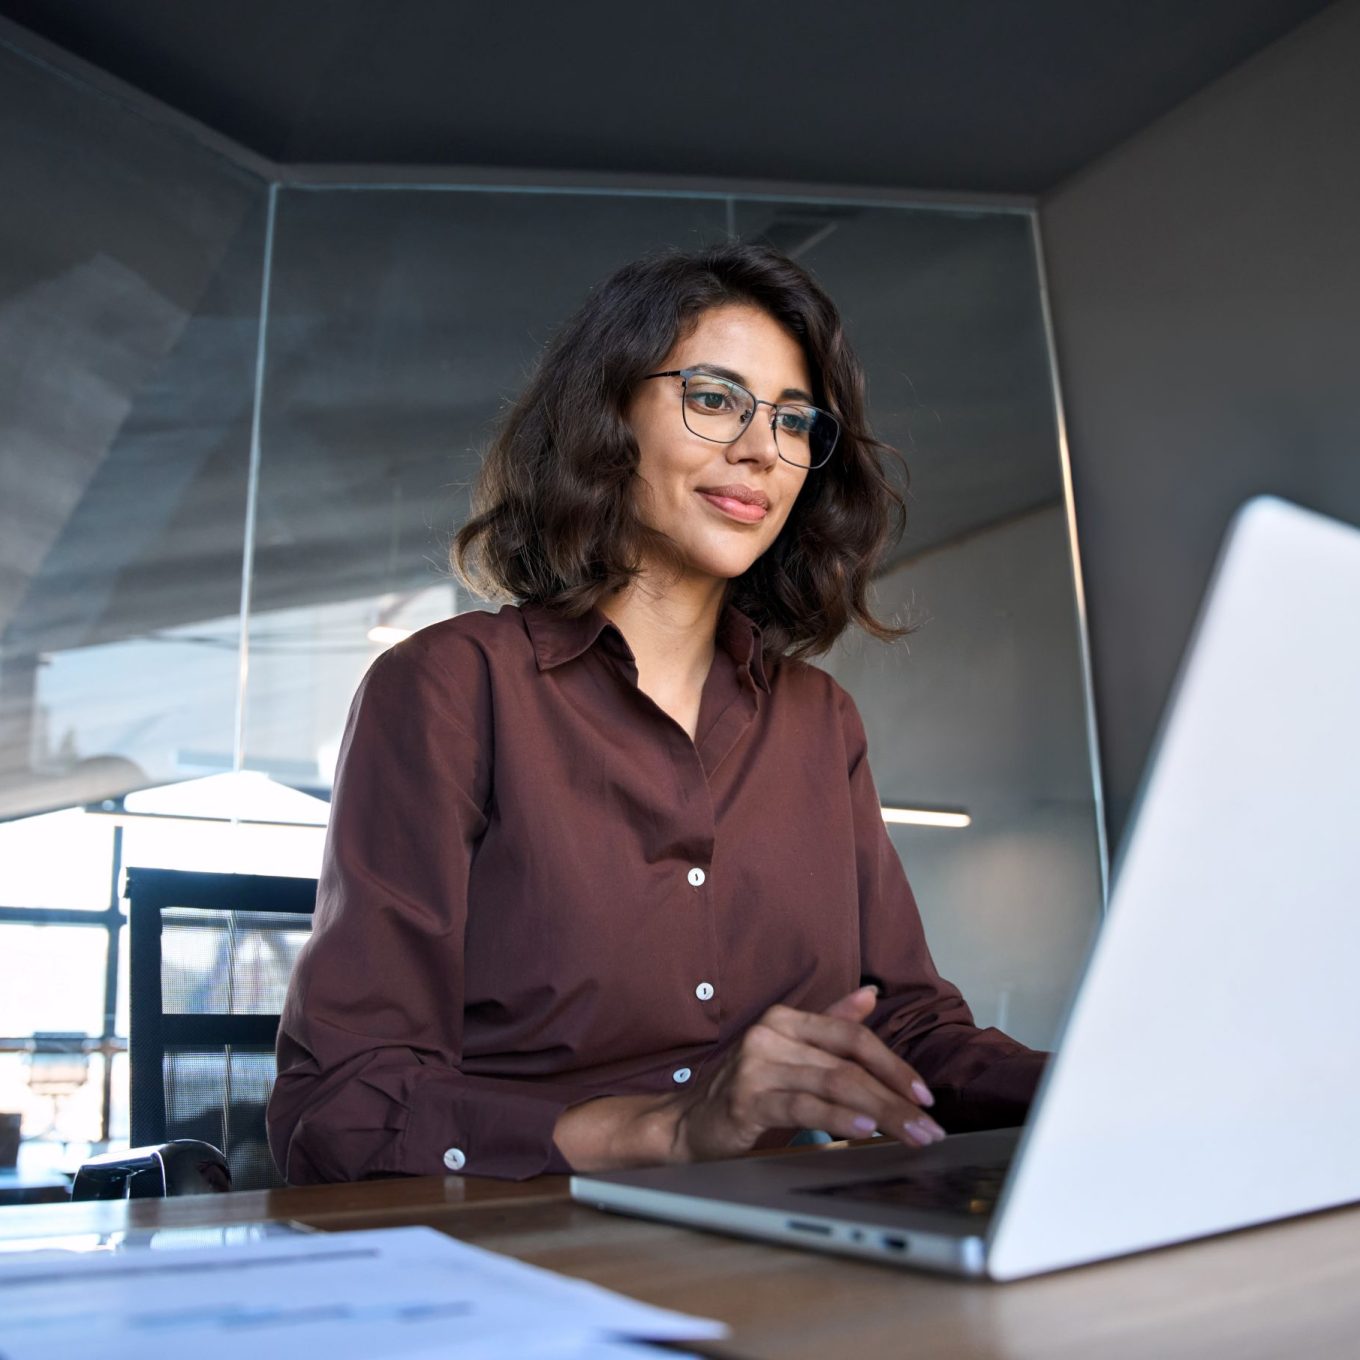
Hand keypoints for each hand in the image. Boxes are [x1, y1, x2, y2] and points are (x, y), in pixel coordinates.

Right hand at [667, 985, 945, 1161]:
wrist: (687, 1122)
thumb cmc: (746, 1088)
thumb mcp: (789, 1052)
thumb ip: (830, 1024)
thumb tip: (870, 994)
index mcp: (785, 1020)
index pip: (852, 1036)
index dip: (893, 1063)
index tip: (924, 1095)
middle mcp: (771, 1034)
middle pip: (848, 1064)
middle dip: (895, 1097)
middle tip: (929, 1127)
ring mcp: (756, 1066)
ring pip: (833, 1085)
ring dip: (880, 1112)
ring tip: (911, 1134)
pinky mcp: (746, 1100)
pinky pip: (803, 1107)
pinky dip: (838, 1119)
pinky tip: (864, 1131)